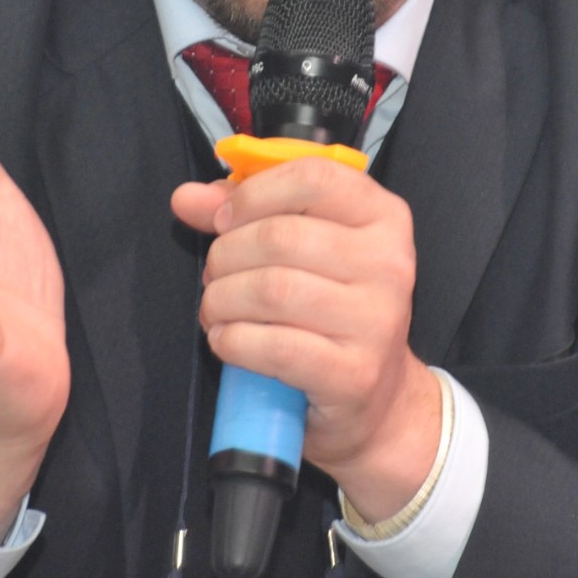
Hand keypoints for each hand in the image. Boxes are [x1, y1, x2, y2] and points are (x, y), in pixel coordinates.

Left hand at [172, 157, 440, 521]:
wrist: (376, 399)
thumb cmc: (332, 311)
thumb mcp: (303, 250)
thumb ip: (246, 213)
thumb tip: (187, 198)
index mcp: (384, 217)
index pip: (314, 177)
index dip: (254, 194)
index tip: (225, 220)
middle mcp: (390, 264)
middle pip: (280, 237)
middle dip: (226, 256)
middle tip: (215, 276)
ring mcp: (376, 321)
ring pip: (270, 290)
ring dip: (221, 300)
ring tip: (216, 310)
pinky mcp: (353, 373)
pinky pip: (271, 345)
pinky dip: (232, 341)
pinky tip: (228, 340)